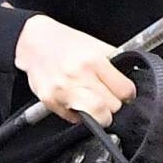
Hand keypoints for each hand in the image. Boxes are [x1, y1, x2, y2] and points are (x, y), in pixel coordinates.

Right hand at [14, 16, 137, 123]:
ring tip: (97, 106)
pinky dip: (80, 115)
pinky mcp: (52, 102)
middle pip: (113, 107)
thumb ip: (113, 64)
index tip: (124, 93)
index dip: (128, 93)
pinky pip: (76, 120)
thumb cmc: (65, 43)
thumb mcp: (95, 45)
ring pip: (97, 118)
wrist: (33, 43)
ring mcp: (64, 91)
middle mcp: (78, 76)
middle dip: (114, 105)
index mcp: (93, 60)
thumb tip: (128, 83)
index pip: (124, 90)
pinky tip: (77, 101)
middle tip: (109, 98)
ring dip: (101, 115)